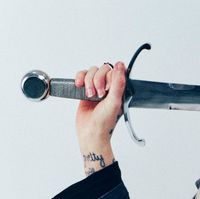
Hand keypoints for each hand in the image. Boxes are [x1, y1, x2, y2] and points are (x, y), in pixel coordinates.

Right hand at [74, 61, 126, 175]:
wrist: (90, 133)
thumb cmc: (105, 122)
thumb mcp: (114, 102)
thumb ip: (118, 83)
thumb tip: (120, 65)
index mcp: (119, 89)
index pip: (114, 71)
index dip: (107, 77)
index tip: (105, 90)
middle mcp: (109, 87)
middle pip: (102, 69)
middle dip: (96, 80)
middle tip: (97, 95)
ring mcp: (96, 87)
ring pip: (91, 71)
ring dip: (88, 81)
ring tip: (89, 96)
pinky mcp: (85, 89)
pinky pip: (82, 75)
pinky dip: (79, 78)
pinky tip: (79, 86)